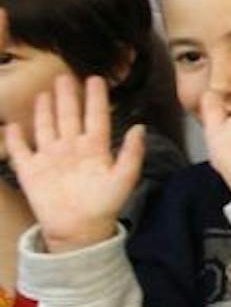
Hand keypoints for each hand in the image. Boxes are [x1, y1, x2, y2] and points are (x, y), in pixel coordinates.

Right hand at [1, 71, 142, 252]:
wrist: (79, 230)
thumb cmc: (105, 205)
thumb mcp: (124, 178)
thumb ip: (133, 153)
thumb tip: (141, 127)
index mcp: (95, 149)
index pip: (96, 117)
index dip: (96, 99)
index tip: (95, 79)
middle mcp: (72, 149)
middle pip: (69, 117)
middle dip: (67, 97)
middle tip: (64, 76)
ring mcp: (51, 158)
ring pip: (46, 128)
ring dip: (44, 111)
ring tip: (44, 93)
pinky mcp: (31, 171)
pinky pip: (20, 152)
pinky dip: (15, 139)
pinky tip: (12, 126)